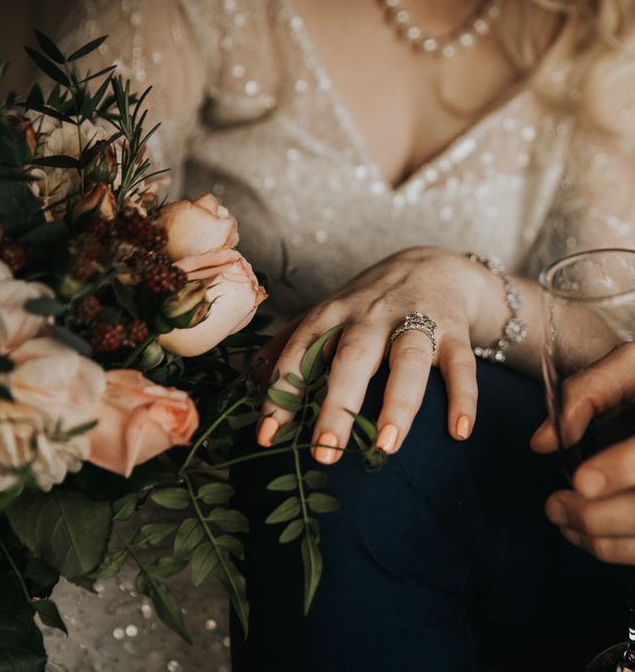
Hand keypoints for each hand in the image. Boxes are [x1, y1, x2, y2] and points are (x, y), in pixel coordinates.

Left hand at [257, 247, 487, 463]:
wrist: (431, 263)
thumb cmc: (367, 302)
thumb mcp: (326, 314)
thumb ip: (291, 344)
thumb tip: (252, 385)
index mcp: (331, 314)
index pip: (300, 353)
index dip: (282, 393)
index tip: (268, 436)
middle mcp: (370, 315)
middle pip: (352, 357)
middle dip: (336, 403)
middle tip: (325, 452)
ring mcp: (415, 319)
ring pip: (407, 358)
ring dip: (398, 402)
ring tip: (386, 447)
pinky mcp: (454, 329)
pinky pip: (461, 363)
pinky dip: (463, 396)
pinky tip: (459, 431)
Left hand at [531, 343, 634, 563]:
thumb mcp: (632, 366)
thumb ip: (587, 392)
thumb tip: (543, 441)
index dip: (621, 469)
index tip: (581, 480)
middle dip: (597, 516)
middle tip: (554, 506)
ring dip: (602, 542)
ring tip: (562, 520)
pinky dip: (618, 550)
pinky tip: (588, 537)